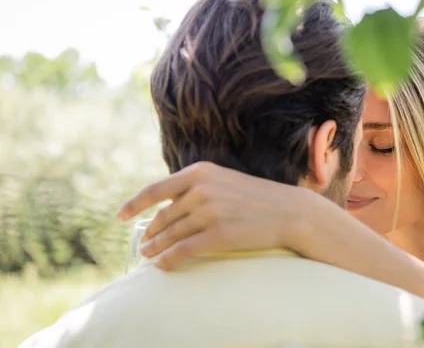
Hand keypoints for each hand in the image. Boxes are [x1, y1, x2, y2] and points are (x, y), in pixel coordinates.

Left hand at [117, 162, 315, 269]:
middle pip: (162, 217)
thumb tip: (169, 204)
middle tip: (143, 245)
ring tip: (149, 255)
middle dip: (149, 233)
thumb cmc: (256, 196)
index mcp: (199, 173)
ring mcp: (208, 213)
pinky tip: (162, 266)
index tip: (120, 215)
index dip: (134, 204)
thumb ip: (196, 187)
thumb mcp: (224, 180)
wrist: (287, 210)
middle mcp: (200, 191)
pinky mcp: (217, 235)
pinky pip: (182, 251)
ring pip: (170, 235)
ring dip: (155, 248)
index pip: (156, 190)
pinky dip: (168, 260)